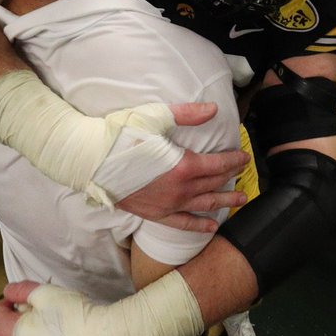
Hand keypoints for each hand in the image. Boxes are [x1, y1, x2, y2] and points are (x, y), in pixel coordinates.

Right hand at [115, 102, 249, 231]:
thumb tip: (214, 109)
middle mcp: (181, 189)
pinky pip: (182, 223)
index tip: (244, 157)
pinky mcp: (155, 214)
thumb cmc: (121, 136)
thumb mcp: (156, 117)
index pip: (218, 164)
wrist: (92, 161)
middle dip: (231, 178)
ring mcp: (168, 204)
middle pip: (214, 183)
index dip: (234, 160)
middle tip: (244, 174)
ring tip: (240, 200)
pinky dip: (199, 225)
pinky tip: (211, 226)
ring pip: (204, 205)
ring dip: (224, 202)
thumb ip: (187, 114)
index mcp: (184, 166)